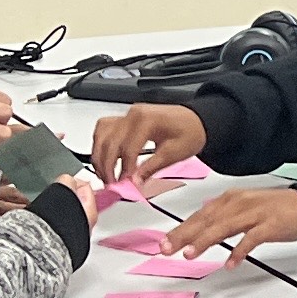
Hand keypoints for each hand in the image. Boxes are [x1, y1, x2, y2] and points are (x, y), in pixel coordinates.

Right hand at [90, 104, 207, 182]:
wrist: (196, 121)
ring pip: (102, 134)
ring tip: (105, 174)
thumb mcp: (174, 154)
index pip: (128, 148)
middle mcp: (134, 114)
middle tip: (111, 183)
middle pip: (110, 141)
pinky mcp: (125, 119)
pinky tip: (103, 158)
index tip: (124, 183)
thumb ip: (151, 168)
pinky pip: (104, 129)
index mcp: (147, 120)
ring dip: (99, 156)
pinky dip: (100, 144)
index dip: (124, 168)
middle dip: (107, 166)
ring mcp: (128, 115)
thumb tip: (134, 181)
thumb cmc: (190, 132)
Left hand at [165, 183, 296, 259]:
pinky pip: (251, 239)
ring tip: (190, 254)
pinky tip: (230, 262)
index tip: (165, 242)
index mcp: (231, 199)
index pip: (200, 215)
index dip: (181, 229)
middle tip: (167, 249)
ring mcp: (254, 213)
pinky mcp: (270, 225)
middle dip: (184, 235)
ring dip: (204, 241)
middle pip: (206, 220)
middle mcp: (239, 203)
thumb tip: (201, 228)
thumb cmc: (275, 208)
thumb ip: (223, 216)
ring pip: (223, 227)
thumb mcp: (244, 207)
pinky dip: (239, 251)